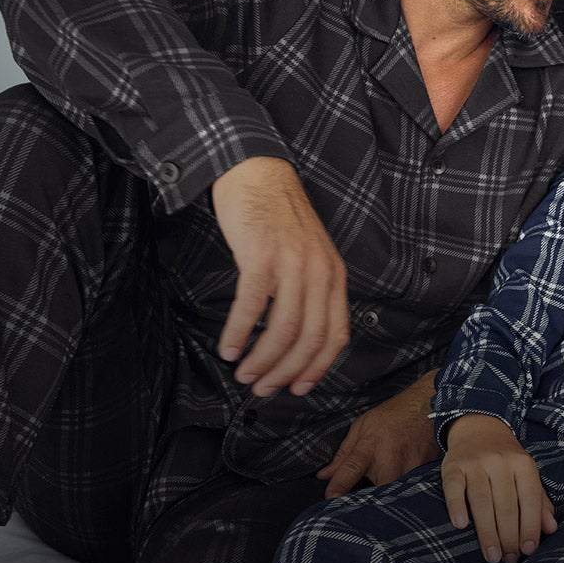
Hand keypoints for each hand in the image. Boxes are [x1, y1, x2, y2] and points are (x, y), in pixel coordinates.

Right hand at [211, 156, 349, 395]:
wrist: (257, 174)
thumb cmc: (278, 219)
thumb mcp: (310, 255)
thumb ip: (311, 291)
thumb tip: (298, 338)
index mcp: (334, 276)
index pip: (335, 335)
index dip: (317, 368)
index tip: (298, 388)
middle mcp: (319, 272)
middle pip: (309, 339)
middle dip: (285, 372)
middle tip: (263, 388)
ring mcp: (292, 264)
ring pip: (283, 329)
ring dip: (262, 359)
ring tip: (243, 372)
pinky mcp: (261, 256)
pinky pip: (251, 306)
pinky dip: (238, 332)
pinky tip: (228, 347)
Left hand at [317, 370, 440, 498]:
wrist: (428, 404)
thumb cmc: (392, 416)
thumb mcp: (362, 427)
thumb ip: (344, 454)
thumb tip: (324, 476)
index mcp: (370, 446)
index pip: (349, 470)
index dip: (338, 486)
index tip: (330, 498)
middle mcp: (390, 458)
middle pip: (376, 493)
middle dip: (370, 498)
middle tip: (368, 497)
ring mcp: (411, 466)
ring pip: (396, 494)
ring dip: (390, 494)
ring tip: (390, 484)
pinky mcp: (427, 471)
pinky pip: (413, 488)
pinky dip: (407, 488)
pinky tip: (407, 478)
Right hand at [441, 414, 556, 562]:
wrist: (478, 428)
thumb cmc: (506, 461)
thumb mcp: (526, 475)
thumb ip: (539, 501)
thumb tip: (552, 529)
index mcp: (523, 464)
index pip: (530, 499)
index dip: (530, 526)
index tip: (528, 550)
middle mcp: (500, 461)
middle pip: (506, 504)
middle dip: (509, 536)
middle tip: (507, 559)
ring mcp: (475, 463)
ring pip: (482, 501)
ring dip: (487, 531)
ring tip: (492, 555)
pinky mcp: (453, 466)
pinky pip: (454, 488)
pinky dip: (456, 507)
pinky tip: (460, 526)